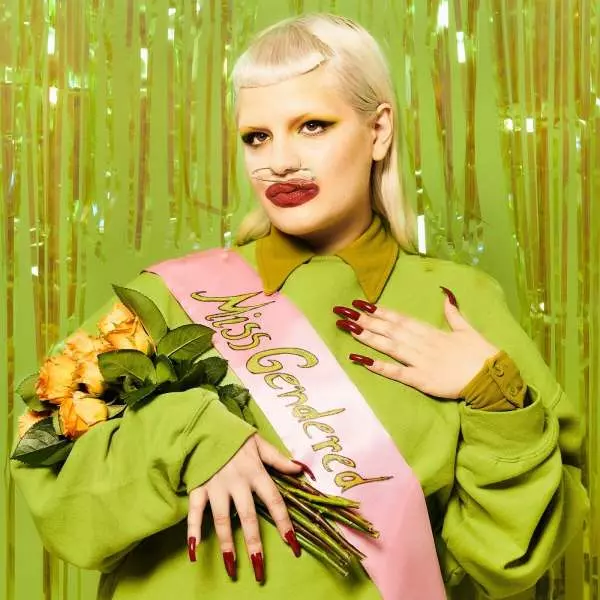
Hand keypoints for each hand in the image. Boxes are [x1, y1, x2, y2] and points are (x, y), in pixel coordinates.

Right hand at [187, 434, 302, 581]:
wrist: (205, 425)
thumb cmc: (234, 436)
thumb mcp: (259, 443)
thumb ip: (278, 459)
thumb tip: (300, 469)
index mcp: (255, 472)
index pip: (273, 500)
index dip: (283, 522)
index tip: (291, 543)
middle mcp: (237, 482)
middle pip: (248, 516)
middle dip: (254, 543)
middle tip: (259, 567)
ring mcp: (216, 486)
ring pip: (221, 518)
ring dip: (226, 543)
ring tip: (231, 565)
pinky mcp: (198, 487)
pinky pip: (195, 511)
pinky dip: (192, 530)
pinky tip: (194, 550)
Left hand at [334, 289, 498, 398]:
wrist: (492, 377)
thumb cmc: (481, 354)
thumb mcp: (467, 329)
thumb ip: (453, 312)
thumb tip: (445, 293)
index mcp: (432, 332)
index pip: (401, 319)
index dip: (380, 311)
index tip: (362, 304)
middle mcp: (422, 344)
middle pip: (389, 330)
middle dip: (365, 320)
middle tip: (343, 312)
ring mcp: (420, 362)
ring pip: (389, 346)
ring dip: (367, 337)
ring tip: (348, 328)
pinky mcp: (421, 380)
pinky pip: (397, 372)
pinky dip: (379, 366)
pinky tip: (361, 360)